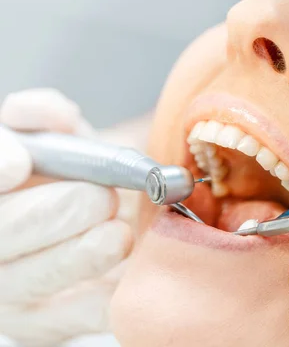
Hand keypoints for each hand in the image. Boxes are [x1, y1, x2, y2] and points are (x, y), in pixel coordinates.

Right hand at [0, 89, 132, 346]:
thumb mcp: (55, 136)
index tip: (21, 163)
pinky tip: (123, 281)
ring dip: (78, 257)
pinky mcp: (37, 324)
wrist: (84, 219)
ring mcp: (5, 289)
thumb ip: (46, 117)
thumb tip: (57, 117)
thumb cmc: (64, 174)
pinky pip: (64, 321)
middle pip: (3, 234)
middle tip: (101, 197)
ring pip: (29, 282)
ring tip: (118, 235)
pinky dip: (97, 303)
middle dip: (55, 214)